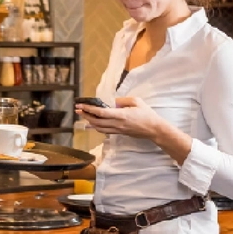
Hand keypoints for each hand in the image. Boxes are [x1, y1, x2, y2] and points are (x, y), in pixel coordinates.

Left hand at [76, 96, 192, 163]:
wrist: (154, 129)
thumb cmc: (146, 114)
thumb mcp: (137, 101)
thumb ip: (123, 100)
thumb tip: (113, 102)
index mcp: (121, 115)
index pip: (100, 113)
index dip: (89, 109)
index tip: (80, 106)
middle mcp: (117, 124)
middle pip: (96, 121)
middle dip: (85, 115)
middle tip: (78, 110)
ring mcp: (117, 130)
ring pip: (98, 127)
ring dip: (89, 121)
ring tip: (83, 115)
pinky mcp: (118, 133)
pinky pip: (104, 131)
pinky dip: (96, 127)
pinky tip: (91, 124)